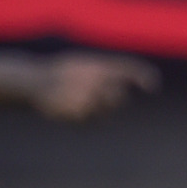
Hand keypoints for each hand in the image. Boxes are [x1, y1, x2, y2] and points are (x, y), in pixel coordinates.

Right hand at [34, 52, 159, 120]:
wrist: (34, 82)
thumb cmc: (61, 73)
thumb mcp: (83, 65)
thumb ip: (104, 71)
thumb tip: (125, 83)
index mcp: (99, 65)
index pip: (129, 68)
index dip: (143, 76)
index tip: (152, 86)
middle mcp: (97, 80)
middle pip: (120, 98)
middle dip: (112, 102)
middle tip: (95, 99)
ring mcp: (89, 97)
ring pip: (107, 114)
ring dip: (98, 113)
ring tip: (79, 104)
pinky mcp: (80, 113)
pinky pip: (92, 123)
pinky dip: (85, 120)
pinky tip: (71, 111)